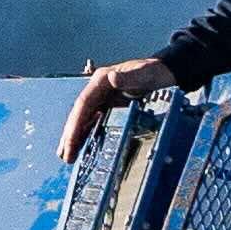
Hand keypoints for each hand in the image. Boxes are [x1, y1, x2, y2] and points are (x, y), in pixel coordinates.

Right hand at [58, 59, 172, 156]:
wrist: (165, 73)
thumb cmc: (155, 73)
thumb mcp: (144, 74)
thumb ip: (129, 76)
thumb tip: (112, 78)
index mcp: (102, 80)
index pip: (83, 104)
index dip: (75, 123)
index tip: (70, 140)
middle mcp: (99, 89)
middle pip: (80, 113)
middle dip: (71, 135)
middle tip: (65, 155)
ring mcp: (103, 98)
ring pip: (85, 119)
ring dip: (76, 137)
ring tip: (68, 157)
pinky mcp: (111, 107)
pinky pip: (95, 122)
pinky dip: (88, 135)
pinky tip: (84, 148)